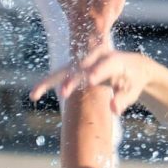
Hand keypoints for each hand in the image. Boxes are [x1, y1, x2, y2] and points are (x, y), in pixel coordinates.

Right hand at [30, 46, 151, 113]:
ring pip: (65, 70)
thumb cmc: (133, 80)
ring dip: (49, 81)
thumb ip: (124, 99)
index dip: (97, 72)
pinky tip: (34, 94)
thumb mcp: (133, 90)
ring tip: (34, 93)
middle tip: (63, 92)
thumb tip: (114, 110)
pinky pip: (61, 75)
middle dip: (71, 79)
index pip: (104, 66)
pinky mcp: (76, 67)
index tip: (90, 80)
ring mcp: (84, 61)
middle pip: (80, 67)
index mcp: (114, 60)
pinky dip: (48, 83)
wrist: (131, 65)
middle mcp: (96, 57)